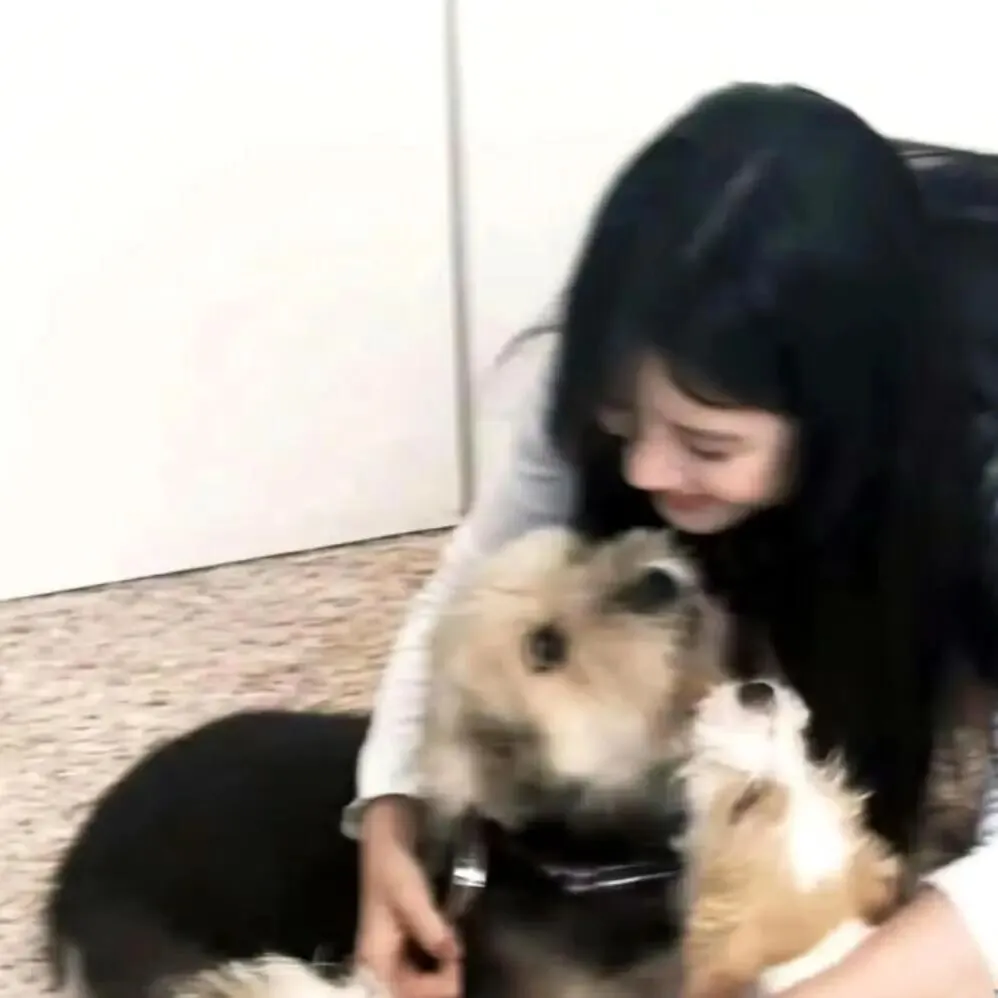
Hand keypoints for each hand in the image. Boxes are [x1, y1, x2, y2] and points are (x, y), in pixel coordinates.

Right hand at [356, 796, 462, 997]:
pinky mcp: (401, 944)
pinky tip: (451, 954)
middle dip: (438, 986)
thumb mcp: (410, 894)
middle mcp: (379, 962)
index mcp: (375, 956)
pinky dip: (437, 967)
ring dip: (438, 979)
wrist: (386, 840)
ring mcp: (390, 955)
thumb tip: (454, 954)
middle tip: (463, 966)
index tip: (459, 967)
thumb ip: (430, 926)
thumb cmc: (393, 866)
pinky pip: (420, 969)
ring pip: (416, 983)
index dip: (435, 988)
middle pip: (410, 992)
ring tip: (460, 963)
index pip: (404, 991)